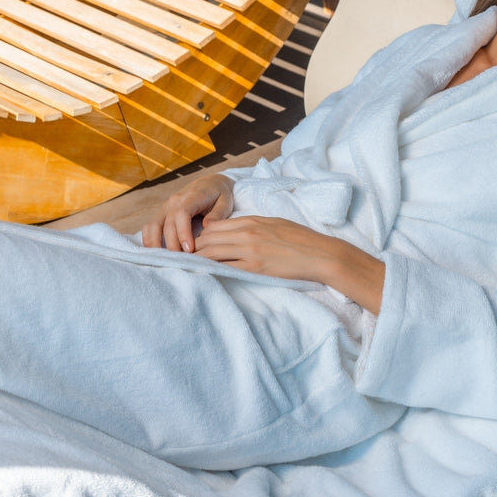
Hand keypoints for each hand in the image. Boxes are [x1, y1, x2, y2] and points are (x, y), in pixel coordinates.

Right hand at [141, 173, 234, 251]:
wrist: (210, 183)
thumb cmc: (219, 195)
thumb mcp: (225, 202)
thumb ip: (218, 214)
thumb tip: (207, 226)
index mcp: (191, 196)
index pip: (182, 214)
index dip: (183, 233)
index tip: (189, 249)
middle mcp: (174, 201)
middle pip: (168, 224)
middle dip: (173, 245)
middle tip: (182, 261)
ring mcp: (166, 207)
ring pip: (153, 226)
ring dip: (155, 244)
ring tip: (166, 260)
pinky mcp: (162, 213)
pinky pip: (150, 226)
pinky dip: (149, 240)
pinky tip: (155, 253)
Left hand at [195, 216, 384, 313]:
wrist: (320, 253)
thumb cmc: (300, 239)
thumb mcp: (274, 224)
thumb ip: (252, 226)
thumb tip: (233, 232)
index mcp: (251, 221)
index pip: (214, 227)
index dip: (198, 236)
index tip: (188, 245)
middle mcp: (247, 233)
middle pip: (207, 239)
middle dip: (190, 248)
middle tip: (176, 258)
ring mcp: (250, 250)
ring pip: (212, 252)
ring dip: (195, 260)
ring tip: (182, 267)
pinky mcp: (255, 267)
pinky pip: (226, 268)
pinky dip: (211, 271)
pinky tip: (202, 275)